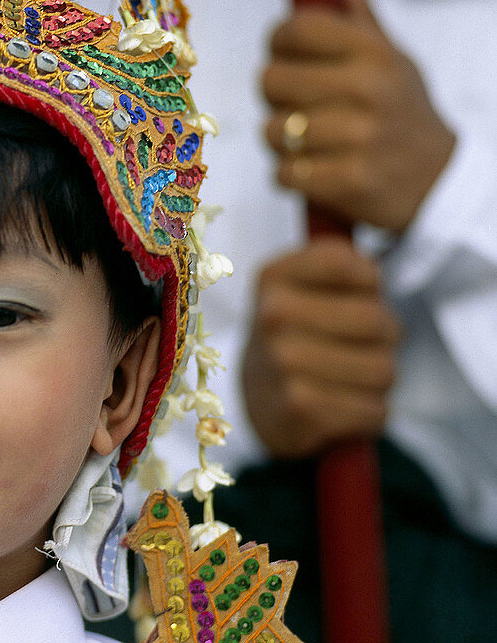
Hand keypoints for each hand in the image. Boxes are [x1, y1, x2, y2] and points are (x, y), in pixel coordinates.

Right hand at [241, 238, 400, 457]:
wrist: (259, 403)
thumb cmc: (298, 339)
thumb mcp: (304, 288)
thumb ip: (337, 260)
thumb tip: (354, 228)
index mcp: (272, 277)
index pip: (352, 265)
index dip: (370, 286)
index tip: (350, 300)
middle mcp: (272, 315)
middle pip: (377, 321)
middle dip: (381, 341)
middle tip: (354, 349)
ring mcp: (282, 361)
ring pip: (382, 369)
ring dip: (376, 381)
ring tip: (347, 380)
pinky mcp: (298, 407)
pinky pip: (373, 409)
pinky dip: (368, 414)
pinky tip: (342, 409)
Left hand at [261, 0, 454, 233]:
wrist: (437, 181)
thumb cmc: (401, 110)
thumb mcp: (390, 54)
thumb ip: (356, 9)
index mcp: (373, 50)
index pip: (294, 28)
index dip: (278, 43)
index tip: (286, 55)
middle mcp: (367, 88)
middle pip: (270, 80)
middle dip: (275, 96)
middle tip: (296, 105)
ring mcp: (358, 136)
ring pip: (273, 130)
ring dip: (280, 141)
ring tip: (307, 140)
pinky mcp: (348, 182)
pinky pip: (283, 173)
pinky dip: (290, 175)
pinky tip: (313, 170)